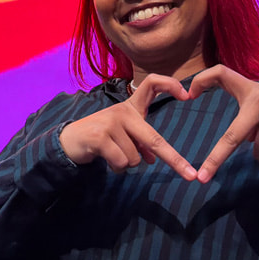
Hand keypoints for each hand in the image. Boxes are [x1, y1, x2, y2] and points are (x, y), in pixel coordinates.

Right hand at [59, 75, 197, 180]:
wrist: (69, 141)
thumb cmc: (101, 138)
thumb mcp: (123, 136)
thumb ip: (140, 143)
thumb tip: (151, 160)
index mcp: (131, 107)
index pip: (152, 84)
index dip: (169, 85)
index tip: (187, 95)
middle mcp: (123, 111)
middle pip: (154, 139)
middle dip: (174, 160)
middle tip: (190, 175)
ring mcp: (111, 122)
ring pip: (135, 158)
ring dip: (126, 163)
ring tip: (111, 154)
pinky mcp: (100, 136)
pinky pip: (121, 162)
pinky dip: (116, 167)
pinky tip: (105, 158)